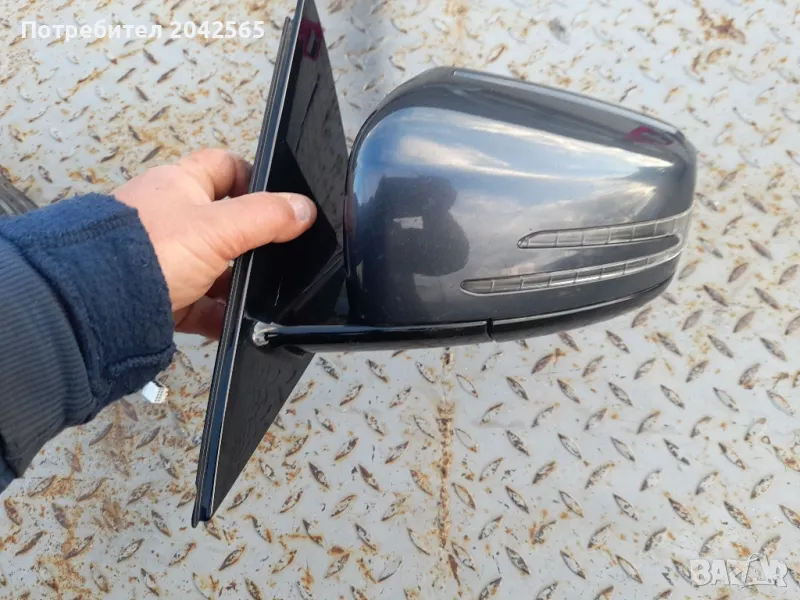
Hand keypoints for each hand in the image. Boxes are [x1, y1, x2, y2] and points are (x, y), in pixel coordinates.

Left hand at [113, 148, 315, 338]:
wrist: (98, 303)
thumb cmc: (145, 250)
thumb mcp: (219, 228)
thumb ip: (266, 216)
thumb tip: (303, 208)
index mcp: (179, 185)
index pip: (225, 167)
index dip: (254, 179)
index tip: (278, 201)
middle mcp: (169, 218)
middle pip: (223, 223)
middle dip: (249, 242)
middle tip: (270, 254)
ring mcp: (165, 257)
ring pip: (213, 267)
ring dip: (234, 282)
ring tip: (255, 295)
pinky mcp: (162, 294)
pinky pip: (199, 304)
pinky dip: (218, 314)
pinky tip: (233, 322)